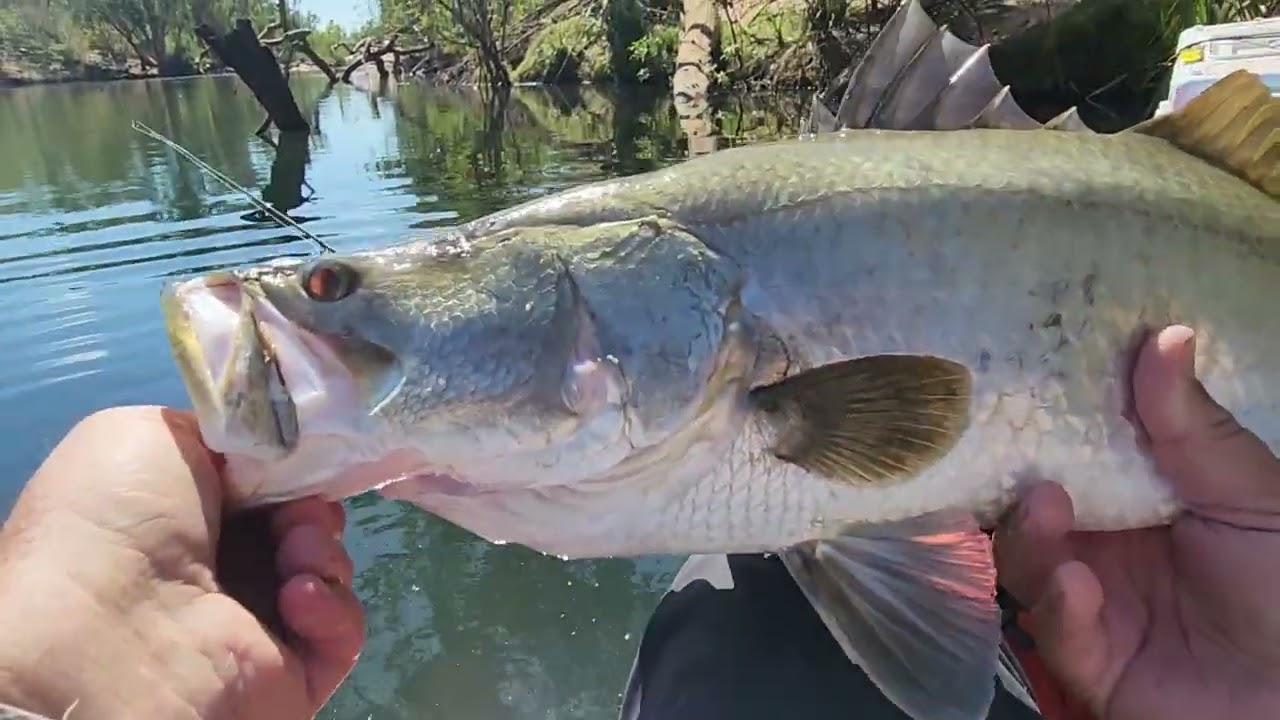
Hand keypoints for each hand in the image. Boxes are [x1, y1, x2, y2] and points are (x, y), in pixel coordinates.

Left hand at [0, 406, 364, 719]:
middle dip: (312, 503)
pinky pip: (341, 632)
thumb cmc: (120, 519)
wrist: (113, 628)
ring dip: (321, 549)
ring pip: (327, 570)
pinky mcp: (294, 674)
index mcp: (180, 519)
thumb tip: (260, 453)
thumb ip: (216, 433)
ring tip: (292, 551)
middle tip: (298, 506)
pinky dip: (331, 607)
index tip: (295, 455)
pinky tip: (295, 598)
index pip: (259, 485)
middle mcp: (217, 572)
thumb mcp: (147, 432)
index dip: (286, 465)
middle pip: (301, 522)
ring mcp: (258, 626)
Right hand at [995, 325, 1279, 718]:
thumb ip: (1197, 429)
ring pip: (1023, 561)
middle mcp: (1099, 542)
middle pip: (1026, 502)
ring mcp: (1086, 600)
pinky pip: (1053, 629)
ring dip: (1026, 535)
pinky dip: (1058, 606)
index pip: (1070, 449)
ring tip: (1046, 509)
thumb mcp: (1252, 497)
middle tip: (1019, 453)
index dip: (1042, 417)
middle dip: (1014, 478)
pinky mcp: (1083, 658)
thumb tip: (1164, 334)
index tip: (1015, 373)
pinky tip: (1079, 586)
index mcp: (1133, 495)